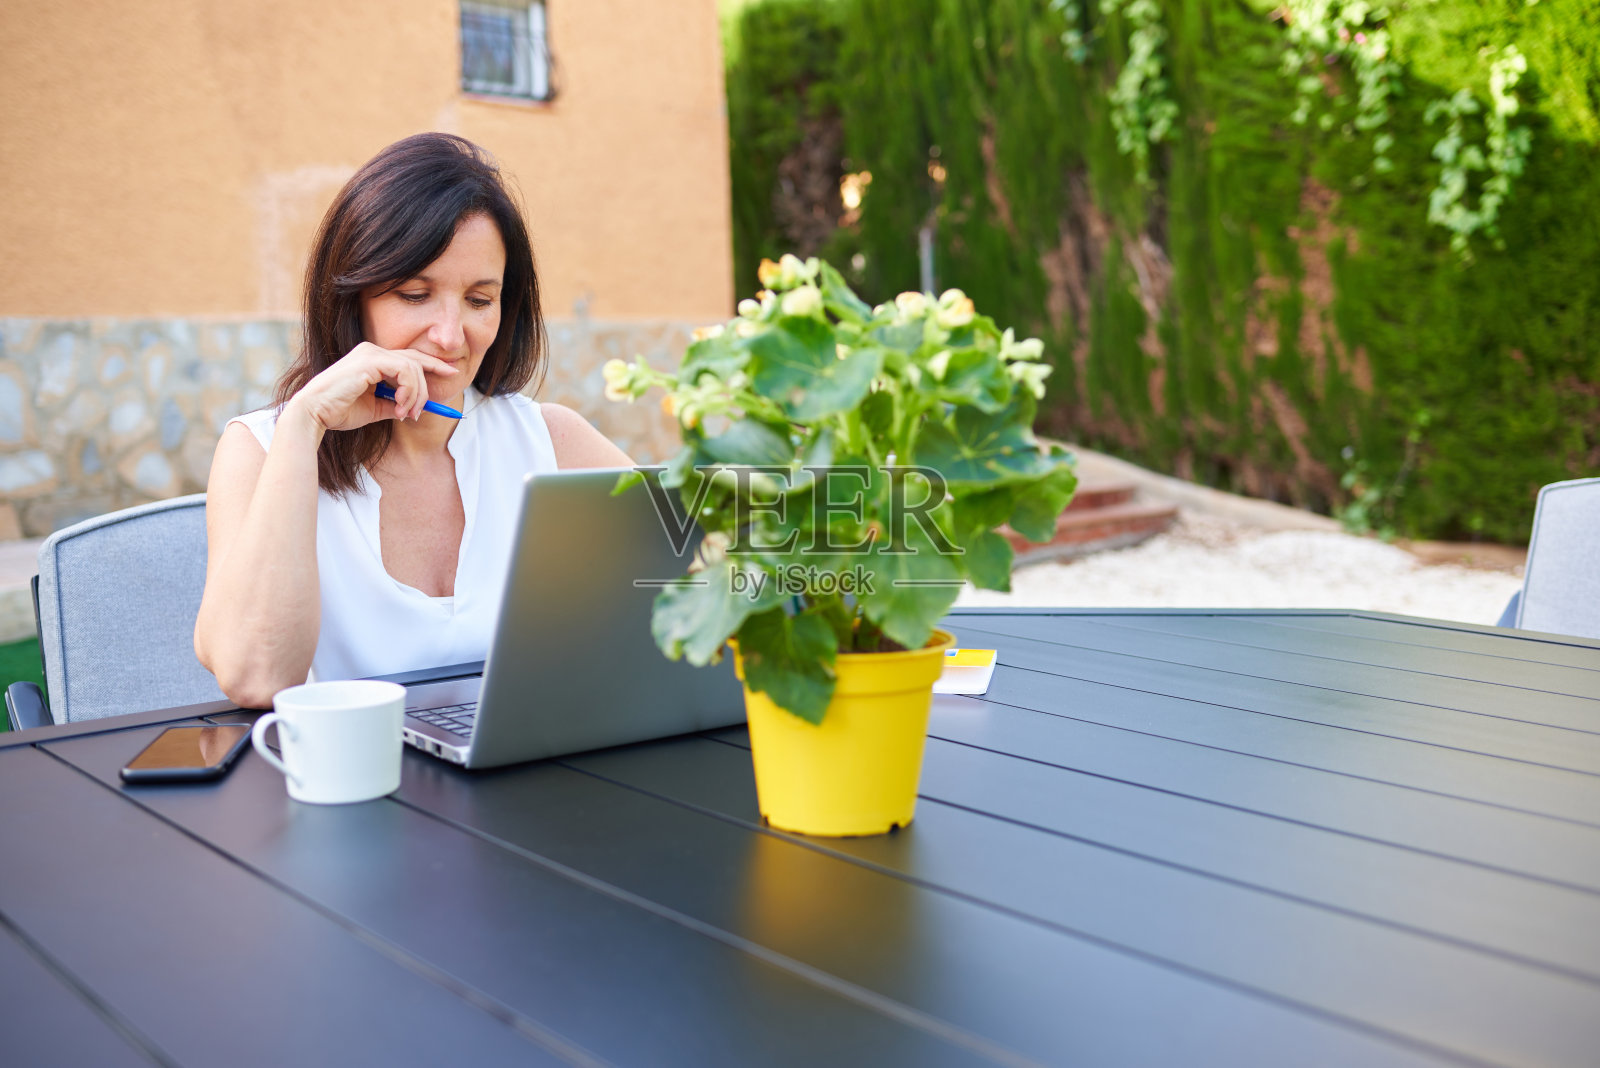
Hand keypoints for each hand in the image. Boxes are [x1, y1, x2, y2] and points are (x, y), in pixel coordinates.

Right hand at [288, 342, 458, 431]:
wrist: (315, 413)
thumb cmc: (339, 411)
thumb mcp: (375, 409)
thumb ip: (395, 404)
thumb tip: (416, 408)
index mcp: (373, 359)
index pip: (410, 357)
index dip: (433, 364)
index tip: (451, 373)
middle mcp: (372, 350)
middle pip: (416, 360)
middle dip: (429, 384)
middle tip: (426, 409)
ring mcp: (371, 353)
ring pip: (413, 367)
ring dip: (416, 394)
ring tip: (407, 413)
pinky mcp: (370, 360)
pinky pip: (404, 371)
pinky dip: (408, 390)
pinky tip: (399, 405)